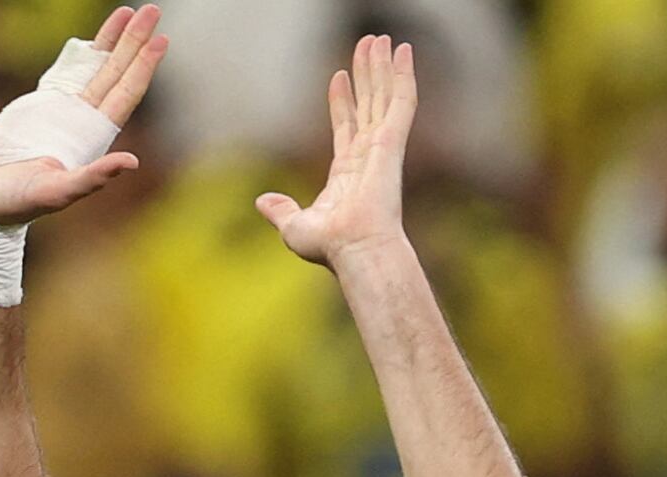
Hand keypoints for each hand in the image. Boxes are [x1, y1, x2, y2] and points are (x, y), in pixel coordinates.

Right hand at [0, 5, 167, 225]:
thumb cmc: (22, 202)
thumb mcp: (58, 192)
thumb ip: (92, 178)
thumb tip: (131, 163)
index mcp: (95, 137)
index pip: (125, 95)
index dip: (143, 68)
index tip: (161, 41)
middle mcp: (87, 120)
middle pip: (118, 72)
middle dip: (136, 42)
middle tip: (153, 10)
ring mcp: (69, 109)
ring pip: (98, 67)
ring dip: (115, 40)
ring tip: (131, 11)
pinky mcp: (48, 103)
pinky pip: (71, 71)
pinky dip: (85, 51)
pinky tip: (97, 37)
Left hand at [256, 35, 417, 266]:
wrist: (355, 249)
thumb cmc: (330, 246)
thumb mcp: (294, 226)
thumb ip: (281, 210)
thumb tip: (262, 202)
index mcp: (347, 175)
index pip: (345, 128)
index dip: (341, 101)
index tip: (338, 77)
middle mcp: (368, 157)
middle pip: (368, 105)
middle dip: (367, 74)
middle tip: (367, 46)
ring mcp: (383, 147)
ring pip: (384, 96)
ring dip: (383, 66)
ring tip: (381, 38)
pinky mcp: (393, 141)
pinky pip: (401, 100)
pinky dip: (404, 74)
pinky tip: (403, 50)